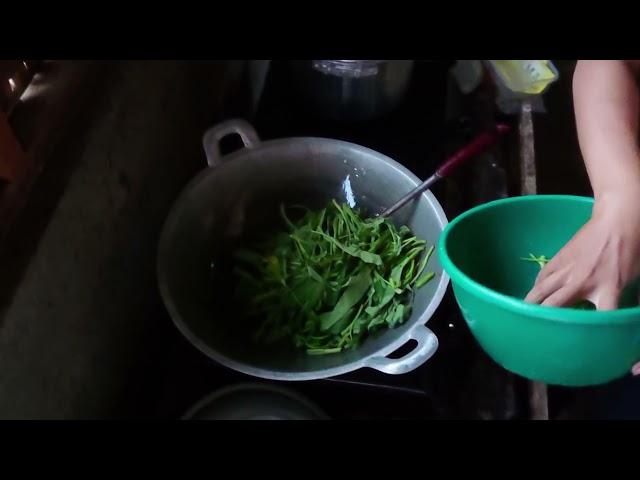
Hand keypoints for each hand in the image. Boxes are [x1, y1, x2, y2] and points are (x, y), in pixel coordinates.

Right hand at [524, 195, 639, 373]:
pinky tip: (536, 291)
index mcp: (607, 290)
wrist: (618, 219)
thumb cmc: (632, 248)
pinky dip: (538, 285)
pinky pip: (544, 276)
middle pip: (555, 307)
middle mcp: (583, 283)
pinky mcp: (560, 258)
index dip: (589, 334)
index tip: (580, 343)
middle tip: (535, 330)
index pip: (598, 319)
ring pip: (542, 291)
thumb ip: (618, 297)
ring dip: (532, 303)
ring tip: (523, 312)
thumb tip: (612, 314)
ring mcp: (568, 270)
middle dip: (544, 319)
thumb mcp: (631, 278)